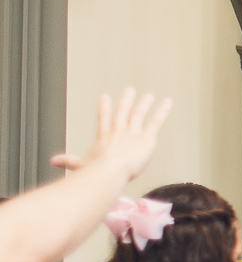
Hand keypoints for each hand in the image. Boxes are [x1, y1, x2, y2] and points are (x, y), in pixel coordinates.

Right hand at [51, 89, 171, 180]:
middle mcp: (118, 131)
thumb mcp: (80, 166)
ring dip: (144, 104)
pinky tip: (168, 102)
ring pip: (139, 114)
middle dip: (126, 100)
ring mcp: (132, 133)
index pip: (103, 119)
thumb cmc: (95, 172)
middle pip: (122, 112)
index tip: (105, 96)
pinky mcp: (147, 137)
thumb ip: (68, 161)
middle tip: (129, 89)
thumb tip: (53, 161)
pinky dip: (162, 111)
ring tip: (148, 95)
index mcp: (103, 137)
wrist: (109, 172)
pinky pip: (156, 121)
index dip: (104, 108)